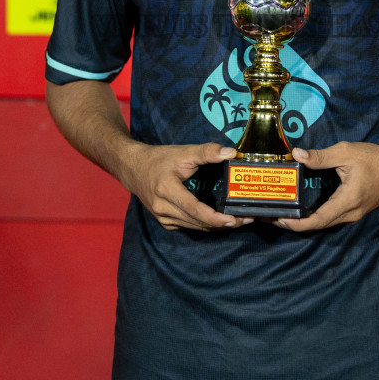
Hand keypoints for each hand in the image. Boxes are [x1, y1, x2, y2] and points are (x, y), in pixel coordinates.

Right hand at [118, 142, 248, 231]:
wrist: (133, 167)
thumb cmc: (158, 159)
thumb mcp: (183, 152)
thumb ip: (207, 152)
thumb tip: (231, 153)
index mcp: (167, 190)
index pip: (195, 210)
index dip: (215, 218)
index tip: (234, 219)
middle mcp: (163, 208)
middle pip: (198, 222)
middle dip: (223, 224)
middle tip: (246, 219)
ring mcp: (163, 217)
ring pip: (195, 227)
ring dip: (216, 226)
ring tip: (238, 220)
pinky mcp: (164, 221)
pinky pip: (188, 226)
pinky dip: (204, 225)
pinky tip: (219, 220)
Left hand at [275, 142, 378, 232]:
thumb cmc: (377, 160)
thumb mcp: (347, 153)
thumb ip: (321, 156)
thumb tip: (297, 155)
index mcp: (347, 202)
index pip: (317, 221)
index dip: (296, 224)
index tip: (278, 219)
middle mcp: (349, 214)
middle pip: (318, 225)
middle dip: (294, 223)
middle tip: (272, 214)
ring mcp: (353, 214)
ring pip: (324, 223)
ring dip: (304, 220)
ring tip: (284, 210)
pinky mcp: (354, 210)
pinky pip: (331, 217)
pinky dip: (315, 215)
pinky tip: (303, 206)